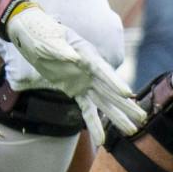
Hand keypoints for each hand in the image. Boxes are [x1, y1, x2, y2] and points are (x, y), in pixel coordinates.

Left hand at [3, 2, 142, 144]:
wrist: (30, 33)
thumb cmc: (40, 32)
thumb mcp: (48, 38)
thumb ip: (60, 49)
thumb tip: (75, 59)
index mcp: (86, 54)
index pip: (103, 71)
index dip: (115, 83)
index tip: (128, 94)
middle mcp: (90, 70)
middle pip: (110, 91)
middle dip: (125, 105)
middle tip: (142, 118)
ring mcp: (84, 81)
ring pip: (103, 102)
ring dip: (117, 116)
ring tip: (131, 131)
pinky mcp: (75, 90)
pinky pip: (86, 109)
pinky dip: (93, 124)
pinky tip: (101, 139)